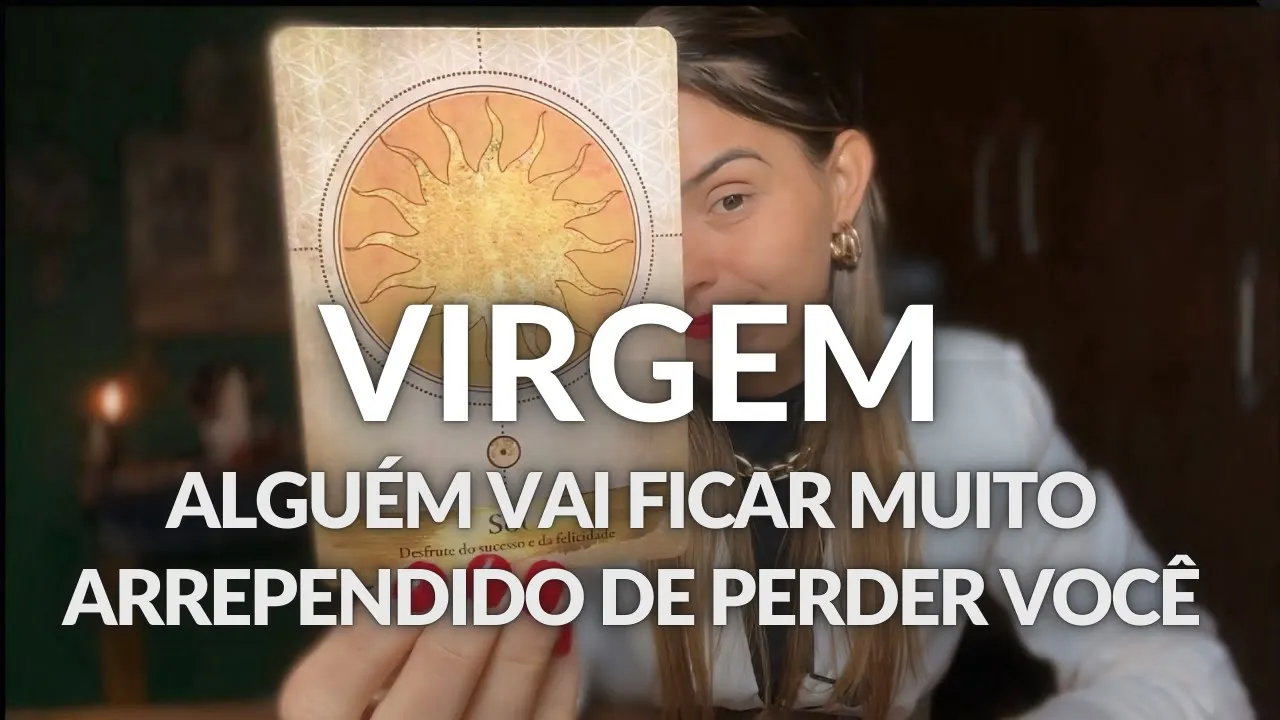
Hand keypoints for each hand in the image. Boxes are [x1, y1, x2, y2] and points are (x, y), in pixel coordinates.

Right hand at [279, 554, 577, 719]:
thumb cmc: (387, 689)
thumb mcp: (355, 666)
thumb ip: (378, 624)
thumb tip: (430, 559)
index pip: (335, 685)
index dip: (379, 629)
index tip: (422, 574)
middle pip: (422, 710)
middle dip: (464, 631)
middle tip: (494, 568)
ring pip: (496, 719)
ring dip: (526, 644)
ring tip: (545, 580)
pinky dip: (558, 677)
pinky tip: (561, 627)